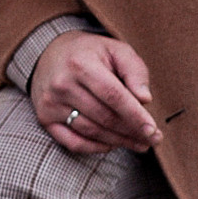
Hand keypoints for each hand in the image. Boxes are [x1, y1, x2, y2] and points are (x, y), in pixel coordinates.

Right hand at [31, 28, 160, 155]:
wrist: (49, 53)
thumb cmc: (90, 53)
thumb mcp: (116, 49)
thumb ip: (135, 70)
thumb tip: (145, 99)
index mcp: (81, 63)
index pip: (113, 95)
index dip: (134, 115)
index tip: (153, 130)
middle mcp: (62, 84)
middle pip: (104, 117)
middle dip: (132, 132)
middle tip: (153, 140)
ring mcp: (50, 103)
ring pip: (91, 132)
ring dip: (118, 141)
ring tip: (139, 143)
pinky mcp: (44, 118)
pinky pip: (73, 142)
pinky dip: (95, 148)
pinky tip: (113, 145)